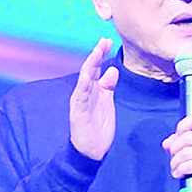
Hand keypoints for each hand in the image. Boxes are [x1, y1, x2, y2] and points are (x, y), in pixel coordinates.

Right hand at [70, 38, 118, 160]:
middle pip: (90, 70)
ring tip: (96, 52)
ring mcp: (80, 101)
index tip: (109, 41)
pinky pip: (80, 97)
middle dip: (96, 55)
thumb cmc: (98, 127)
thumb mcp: (107, 102)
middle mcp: (85, 92)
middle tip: (104, 41)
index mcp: (93, 90)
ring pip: (84, 79)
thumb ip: (108, 87)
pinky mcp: (78, 112)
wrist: (91, 150)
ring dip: (90, 65)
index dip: (101, 54)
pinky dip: (83, 85)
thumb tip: (113, 70)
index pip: (96, 68)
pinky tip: (86, 75)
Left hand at [162, 114, 191, 191]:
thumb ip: (184, 144)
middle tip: (174, 159)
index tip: (177, 137)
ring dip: (175, 163)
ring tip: (176, 169)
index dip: (182, 126)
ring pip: (185, 153)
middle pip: (186, 137)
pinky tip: (180, 175)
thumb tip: (167, 143)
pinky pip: (188, 166)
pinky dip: (179, 171)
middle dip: (174, 149)